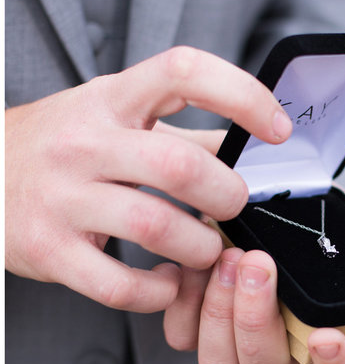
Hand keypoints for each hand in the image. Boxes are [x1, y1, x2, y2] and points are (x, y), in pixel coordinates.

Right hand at [5, 47, 291, 312]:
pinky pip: (121, 285)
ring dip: (200, 248)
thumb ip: (188, 133)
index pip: (183, 72)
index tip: (278, 129)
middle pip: (179, 166)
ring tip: (205, 250)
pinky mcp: (47, 250)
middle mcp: (82, 141)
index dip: (242, 95)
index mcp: (110, 98)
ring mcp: (60, 196)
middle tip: (233, 208)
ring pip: (157, 228)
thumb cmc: (64, 146)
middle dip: (226, 195)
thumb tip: (262, 147)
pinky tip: (166, 280)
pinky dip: (159, 291)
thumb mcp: (119, 119)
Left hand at [162, 194, 344, 363]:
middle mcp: (288, 354)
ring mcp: (239, 344)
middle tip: (256, 262)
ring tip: (225, 254)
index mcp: (340, 342)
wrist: (276, 198)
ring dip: (219, 313)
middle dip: (259, 320)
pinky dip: (181, 300)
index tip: (329, 335)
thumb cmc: (333, 227)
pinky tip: (190, 259)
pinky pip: (179, 337)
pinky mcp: (196, 326)